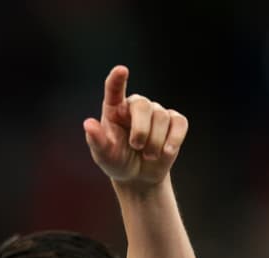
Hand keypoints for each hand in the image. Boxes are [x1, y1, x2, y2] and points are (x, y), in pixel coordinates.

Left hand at [84, 66, 187, 187]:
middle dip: (142, 130)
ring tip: (147, 155)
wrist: (138, 176)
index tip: (121, 70)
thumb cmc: (117, 161)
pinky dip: (173, 140)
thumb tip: (88, 124)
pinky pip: (179, 124)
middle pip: (144, 106)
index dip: (117, 79)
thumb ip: (96, 140)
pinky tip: (166, 152)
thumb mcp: (104, 155)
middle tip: (136, 146)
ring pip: (162, 118)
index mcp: (114, 109)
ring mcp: (156, 112)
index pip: (114, 89)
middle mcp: (135, 106)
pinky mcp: (174, 121)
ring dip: (154, 142)